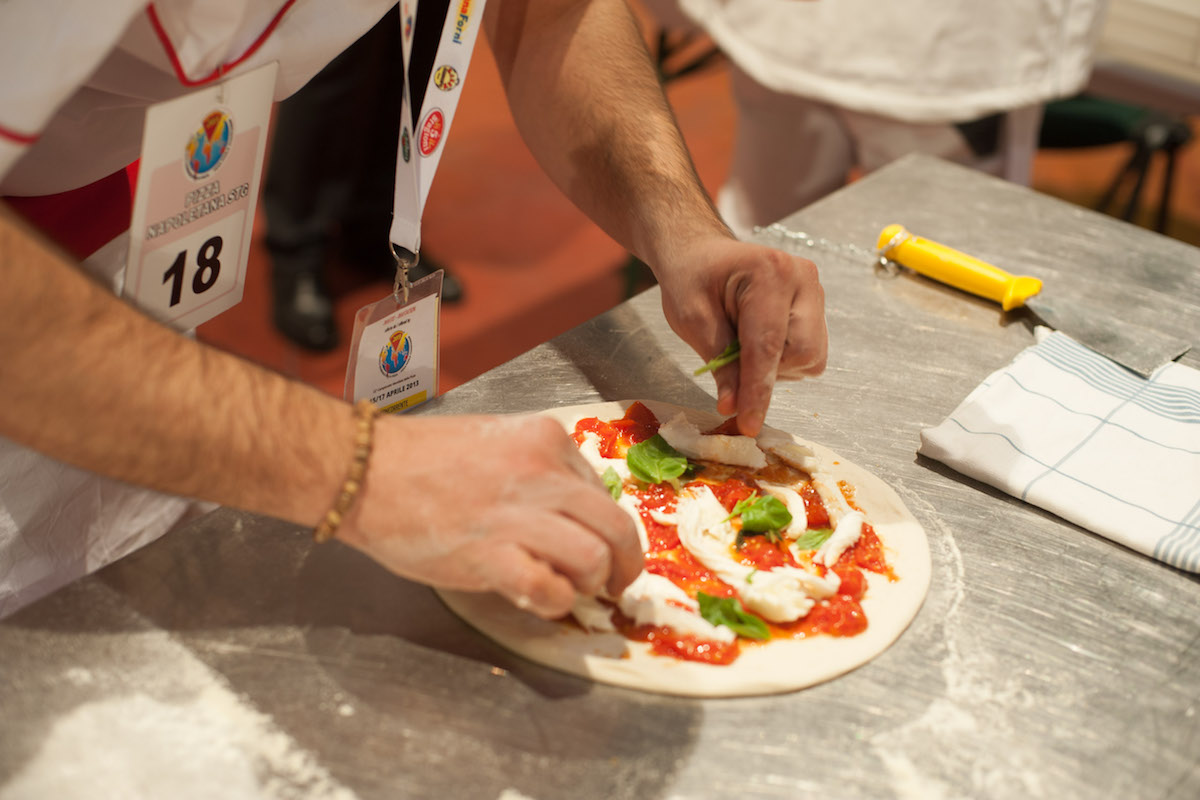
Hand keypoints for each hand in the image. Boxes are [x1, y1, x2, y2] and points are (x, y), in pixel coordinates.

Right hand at [338, 413, 642, 618]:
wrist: (363, 470)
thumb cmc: (420, 458)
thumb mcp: (497, 442)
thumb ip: (539, 472)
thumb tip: (572, 516)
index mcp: (545, 439)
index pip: (603, 491)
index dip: (606, 526)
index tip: (600, 546)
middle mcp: (541, 472)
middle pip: (617, 526)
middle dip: (625, 563)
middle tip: (615, 583)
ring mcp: (518, 513)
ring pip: (594, 558)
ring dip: (590, 584)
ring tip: (570, 590)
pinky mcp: (491, 553)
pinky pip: (549, 589)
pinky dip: (553, 602)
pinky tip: (539, 599)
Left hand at [656, 234, 827, 435]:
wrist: (702, 254)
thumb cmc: (691, 279)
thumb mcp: (692, 320)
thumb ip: (719, 363)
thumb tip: (734, 407)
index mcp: (769, 273)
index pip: (769, 345)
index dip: (758, 390)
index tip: (749, 424)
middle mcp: (803, 278)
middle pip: (802, 353)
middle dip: (768, 371)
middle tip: (732, 362)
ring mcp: (815, 291)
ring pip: (811, 357)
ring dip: (776, 366)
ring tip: (743, 344)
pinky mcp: (817, 305)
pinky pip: (812, 352)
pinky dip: (784, 359)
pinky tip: (760, 341)